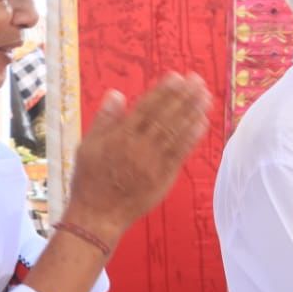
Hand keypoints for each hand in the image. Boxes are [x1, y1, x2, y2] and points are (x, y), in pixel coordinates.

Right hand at [64, 73, 211, 241]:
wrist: (99, 214)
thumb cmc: (90, 179)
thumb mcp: (88, 146)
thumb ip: (104, 120)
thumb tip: (116, 94)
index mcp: (119, 137)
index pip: (145, 109)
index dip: (163, 92)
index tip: (176, 77)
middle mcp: (139, 147)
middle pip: (165, 117)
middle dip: (183, 97)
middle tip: (198, 81)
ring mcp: (154, 162)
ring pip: (176, 132)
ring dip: (193, 112)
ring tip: (205, 96)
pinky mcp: (164, 176)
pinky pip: (181, 153)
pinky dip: (192, 137)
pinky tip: (202, 122)